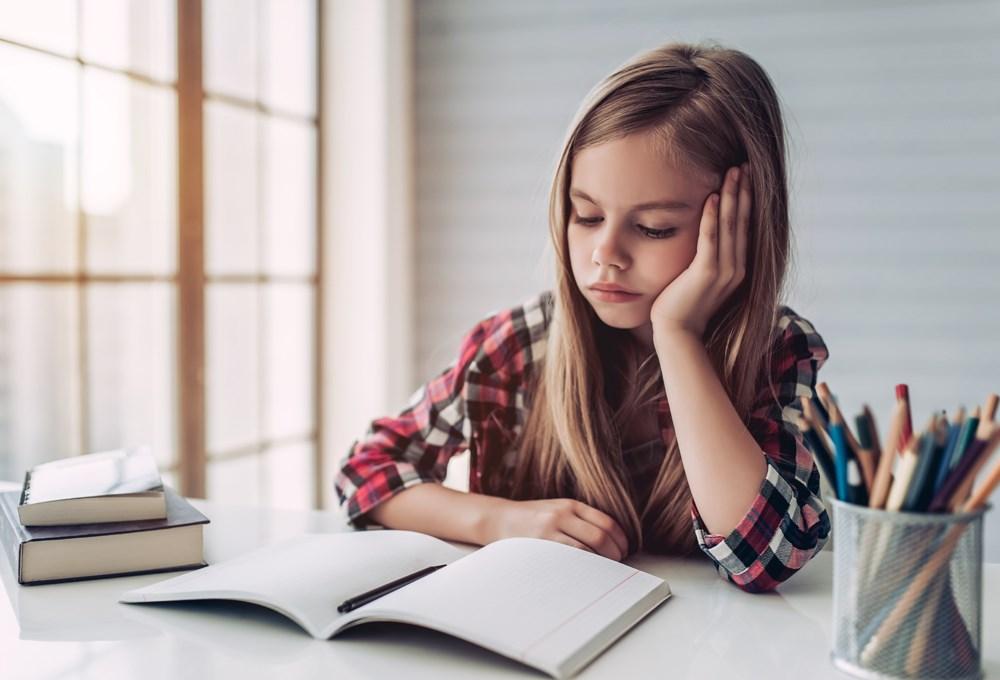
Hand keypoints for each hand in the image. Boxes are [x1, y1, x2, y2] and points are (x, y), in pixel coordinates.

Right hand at [486, 498, 628, 560]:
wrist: (499, 519)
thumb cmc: (532, 518)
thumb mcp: (557, 509)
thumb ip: (581, 520)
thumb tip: (611, 542)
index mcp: (570, 505)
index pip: (607, 522)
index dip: (621, 540)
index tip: (624, 550)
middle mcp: (562, 514)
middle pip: (601, 537)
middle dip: (615, 554)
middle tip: (617, 563)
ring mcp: (550, 530)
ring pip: (587, 550)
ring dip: (600, 564)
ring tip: (603, 571)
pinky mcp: (540, 545)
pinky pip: (568, 560)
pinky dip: (582, 568)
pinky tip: (585, 574)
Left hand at [650, 163, 751, 340]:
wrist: (676, 332)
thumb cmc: (682, 305)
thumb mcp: (699, 277)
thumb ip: (707, 258)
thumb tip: (705, 236)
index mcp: (737, 268)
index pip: (745, 227)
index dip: (746, 201)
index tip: (745, 177)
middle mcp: (736, 268)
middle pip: (743, 221)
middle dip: (743, 191)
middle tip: (744, 165)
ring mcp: (724, 271)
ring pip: (731, 225)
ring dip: (732, 196)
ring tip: (733, 172)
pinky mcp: (706, 273)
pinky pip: (711, 239)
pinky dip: (712, 217)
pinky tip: (712, 197)